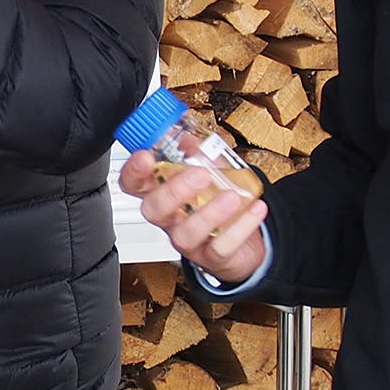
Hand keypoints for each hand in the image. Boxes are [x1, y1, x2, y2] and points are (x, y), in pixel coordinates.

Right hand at [120, 149, 269, 284]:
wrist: (242, 242)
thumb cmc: (216, 203)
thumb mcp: (206, 171)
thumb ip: (196, 153)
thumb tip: (185, 133)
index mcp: (162, 194)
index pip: (134, 184)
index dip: (133, 172)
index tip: (146, 156)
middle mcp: (171, 219)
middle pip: (154, 210)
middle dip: (174, 191)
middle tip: (200, 174)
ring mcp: (189, 240)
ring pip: (186, 234)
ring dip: (209, 214)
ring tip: (232, 196)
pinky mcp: (213, 256)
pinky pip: (221, 247)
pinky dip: (240, 228)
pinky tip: (255, 208)